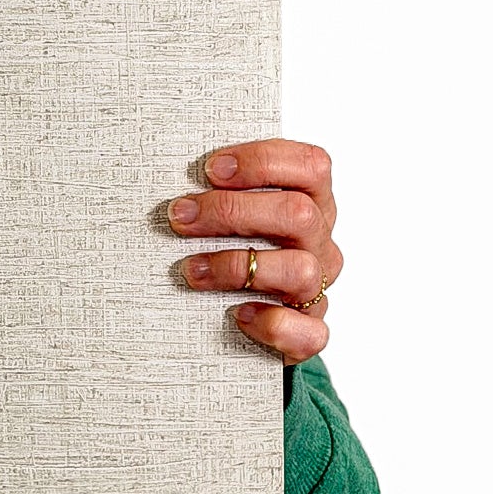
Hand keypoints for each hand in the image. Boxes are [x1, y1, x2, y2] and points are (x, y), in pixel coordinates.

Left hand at [167, 138, 341, 366]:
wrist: (247, 319)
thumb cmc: (235, 253)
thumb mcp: (234, 216)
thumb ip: (223, 192)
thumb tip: (173, 173)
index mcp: (311, 203)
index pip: (311, 167)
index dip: (262, 162)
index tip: (210, 170)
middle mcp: (319, 244)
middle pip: (298, 214)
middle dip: (231, 211)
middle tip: (181, 217)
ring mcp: (317, 288)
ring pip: (300, 270)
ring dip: (235, 266)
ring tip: (190, 270)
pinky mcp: (309, 331)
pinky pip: (307, 331)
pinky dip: (271, 323)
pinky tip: (237, 315)